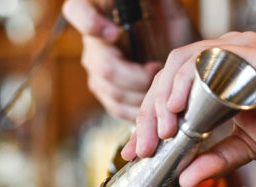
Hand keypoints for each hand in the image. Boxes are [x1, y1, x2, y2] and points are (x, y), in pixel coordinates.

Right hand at [62, 0, 197, 120]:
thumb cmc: (173, 31)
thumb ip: (159, 1)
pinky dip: (137, 107)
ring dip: (140, 92)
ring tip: (161, 86)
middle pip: (101, 64)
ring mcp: (97, 68)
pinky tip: (153, 101)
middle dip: (133, 75)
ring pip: (110, 89)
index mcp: (102, 14)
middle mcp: (94, 42)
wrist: (179, 63)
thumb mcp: (170, 11)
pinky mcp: (105, 91)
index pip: (76, 10)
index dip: (89, 22)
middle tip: (157, 70)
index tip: (114, 33)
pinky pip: (115, 106)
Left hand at [124, 32, 255, 186]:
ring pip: (183, 62)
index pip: (172, 94)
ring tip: (164, 128)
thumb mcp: (249, 147)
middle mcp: (224, 61)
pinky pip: (214, 58)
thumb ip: (216, 158)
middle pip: (168, 77)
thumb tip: (185, 180)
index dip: (150, 121)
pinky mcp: (254, 53)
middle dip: (150, 113)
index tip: (137, 151)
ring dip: (167, 96)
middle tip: (143, 146)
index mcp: (219, 79)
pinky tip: (183, 104)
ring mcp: (238, 52)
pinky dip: (193, 78)